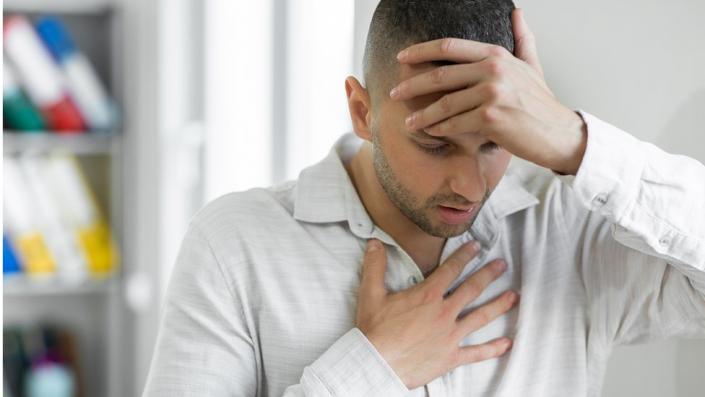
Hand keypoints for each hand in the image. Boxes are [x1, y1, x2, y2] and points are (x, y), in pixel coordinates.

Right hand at [356, 239, 517, 389]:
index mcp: (427, 295)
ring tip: (514, 297)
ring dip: (499, 305)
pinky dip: (492, 349)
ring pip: (481, 317)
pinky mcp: (451, 357)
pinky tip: (506, 343)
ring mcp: (450, 335)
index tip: (477, 246)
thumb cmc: (374, 331)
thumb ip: (375, 266)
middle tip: (502, 264)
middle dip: (489, 274)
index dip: (465, 255)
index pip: (451, 269)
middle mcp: (444, 312)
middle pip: (472, 289)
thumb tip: (374, 243)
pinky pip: (476, 353)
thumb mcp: (371, 293)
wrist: (375, 363)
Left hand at [389, 9, 586, 174]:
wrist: (559, 133)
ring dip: (423, 114)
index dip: (421, 51)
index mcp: (496, 54)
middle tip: (394, 93)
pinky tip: (430, 132)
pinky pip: (455, 123)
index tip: (402, 57)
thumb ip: (522, 39)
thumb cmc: (541, 102)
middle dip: (412, 85)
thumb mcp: (532, 65)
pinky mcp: (491, 117)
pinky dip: (440, 129)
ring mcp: (492, 93)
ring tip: (409, 122)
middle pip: (440, 75)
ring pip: (445, 104)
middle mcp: (493, 69)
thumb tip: (516, 12)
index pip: (450, 47)